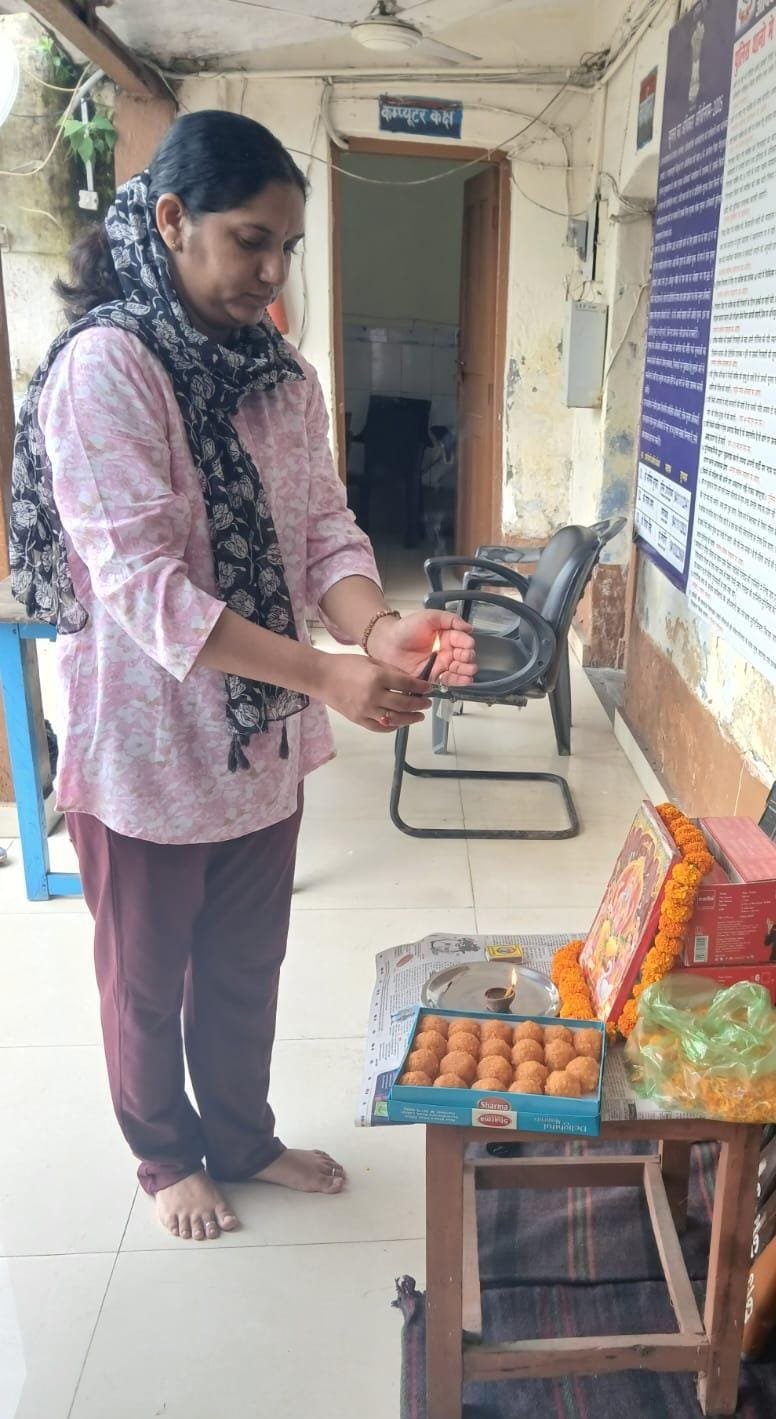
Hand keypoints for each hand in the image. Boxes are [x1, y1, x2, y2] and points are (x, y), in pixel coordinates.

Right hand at [315, 654, 432, 732]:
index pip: (407, 684)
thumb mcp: (372, 661)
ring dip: (410, 718)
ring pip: (395, 719)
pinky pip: (380, 727)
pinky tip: (400, 723)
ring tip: (418, 716)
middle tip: (427, 704)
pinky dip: (392, 727)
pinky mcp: (358, 720)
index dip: (421, 688)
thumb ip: (392, 672)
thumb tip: (411, 681)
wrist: (321, 677)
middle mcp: (374, 695)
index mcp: (378, 677)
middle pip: (404, 704)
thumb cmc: (346, 665)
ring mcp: (366, 710)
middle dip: (419, 704)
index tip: (429, 689)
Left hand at [367, 610, 475, 685]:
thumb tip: (468, 627)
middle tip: (465, 656)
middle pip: (464, 656)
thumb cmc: (405, 627)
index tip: (467, 644)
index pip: (463, 640)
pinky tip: (465, 679)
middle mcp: (446, 651)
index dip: (467, 642)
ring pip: (459, 669)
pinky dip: (459, 681)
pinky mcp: (433, 677)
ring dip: (467, 670)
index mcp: (447, 636)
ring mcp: (440, 664)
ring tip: (469, 670)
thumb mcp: (430, 616)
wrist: (387, 642)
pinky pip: (449, 680)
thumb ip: (450, 619)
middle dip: (468, 657)